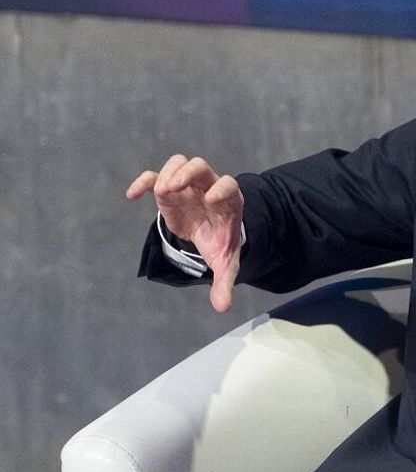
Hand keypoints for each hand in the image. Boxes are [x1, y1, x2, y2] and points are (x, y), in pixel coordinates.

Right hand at [126, 155, 243, 312]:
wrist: (211, 232)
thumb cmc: (221, 242)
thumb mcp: (225, 262)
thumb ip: (225, 281)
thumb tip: (222, 307)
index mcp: (228, 201)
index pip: (229, 185)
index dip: (221, 189)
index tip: (210, 200)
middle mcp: (208, 187)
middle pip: (200, 167)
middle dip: (187, 173)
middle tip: (173, 187)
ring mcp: (187, 185)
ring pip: (179, 164)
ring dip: (167, 174)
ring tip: (159, 193)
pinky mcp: (169, 190)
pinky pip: (154, 177)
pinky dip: (143, 182)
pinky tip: (132, 196)